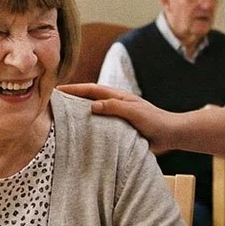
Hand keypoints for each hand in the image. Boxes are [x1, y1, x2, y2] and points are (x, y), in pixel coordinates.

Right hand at [56, 83, 178, 153]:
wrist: (171, 134)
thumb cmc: (156, 121)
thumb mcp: (135, 113)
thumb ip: (115, 107)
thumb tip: (92, 105)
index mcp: (117, 96)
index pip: (91, 90)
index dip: (74, 89)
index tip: (57, 89)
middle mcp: (115, 105)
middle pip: (88, 99)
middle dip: (71, 98)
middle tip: (52, 102)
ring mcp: (116, 117)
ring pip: (92, 112)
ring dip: (78, 113)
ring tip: (60, 118)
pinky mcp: (119, 129)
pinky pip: (99, 127)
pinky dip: (88, 128)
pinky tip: (79, 136)